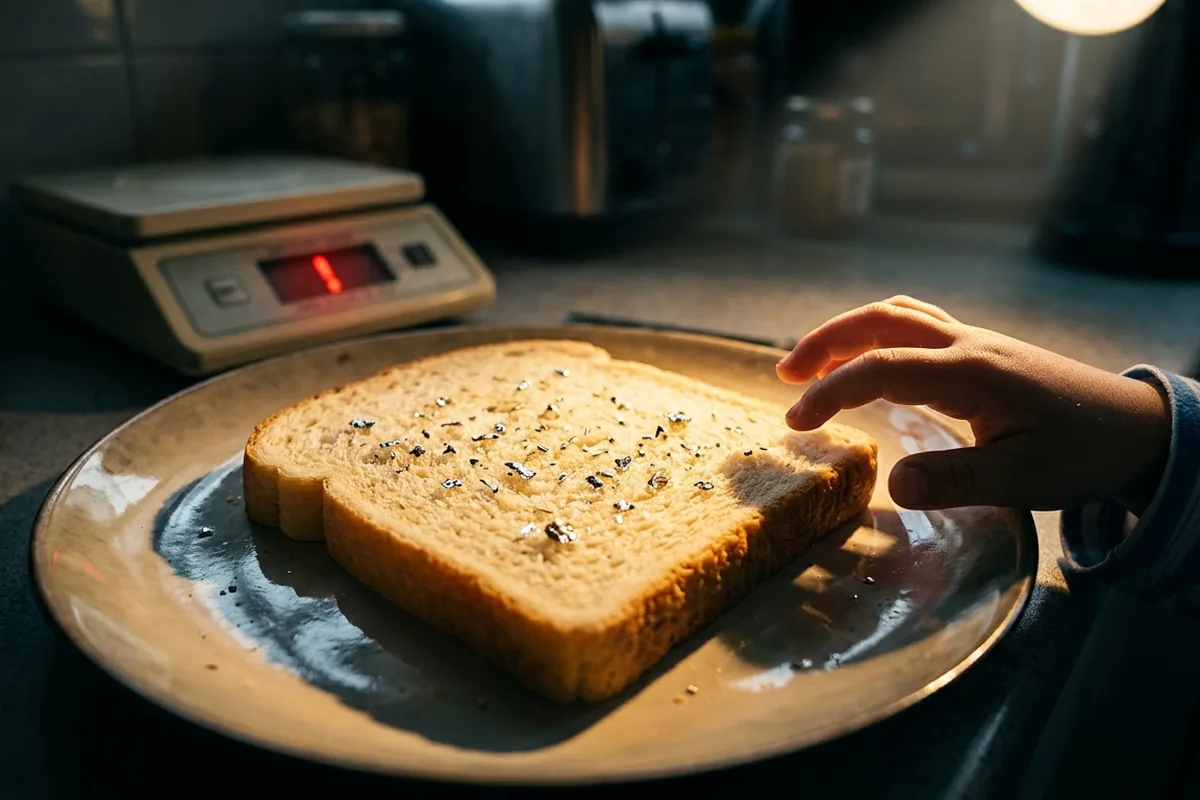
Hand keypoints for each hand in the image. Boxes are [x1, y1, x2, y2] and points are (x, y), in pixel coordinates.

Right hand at [776, 296, 1170, 512]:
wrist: (1136, 429)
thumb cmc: (1082, 455)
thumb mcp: (1023, 480)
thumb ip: (957, 481)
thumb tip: (892, 483)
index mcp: (972, 373)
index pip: (882, 368)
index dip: (832, 391)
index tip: (796, 422)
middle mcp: (967, 344)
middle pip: (881, 320)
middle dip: (825, 342)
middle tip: (784, 375)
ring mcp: (974, 341)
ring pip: (897, 315)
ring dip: (848, 332)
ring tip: (811, 366)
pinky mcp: (980, 350)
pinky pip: (915, 324)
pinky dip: (876, 333)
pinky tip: (868, 361)